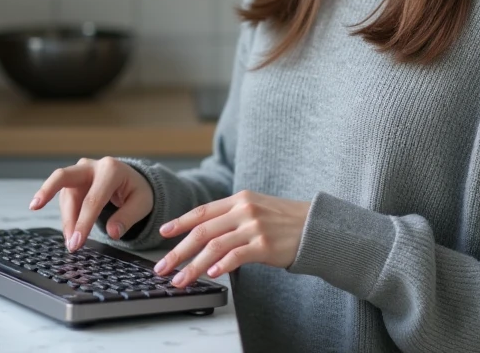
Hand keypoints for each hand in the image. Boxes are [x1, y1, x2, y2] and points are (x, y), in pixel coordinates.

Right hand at [28, 157, 152, 250]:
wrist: (132, 179)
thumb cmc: (136, 190)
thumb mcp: (142, 203)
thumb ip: (127, 217)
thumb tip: (113, 232)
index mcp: (111, 170)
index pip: (93, 199)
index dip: (83, 222)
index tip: (76, 243)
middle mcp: (92, 166)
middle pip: (63, 176)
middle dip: (47, 191)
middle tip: (35, 208)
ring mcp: (80, 172)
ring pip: (64, 194)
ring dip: (64, 219)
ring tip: (70, 242)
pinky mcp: (73, 182)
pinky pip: (64, 199)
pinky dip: (66, 217)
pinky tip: (69, 232)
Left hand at [152, 190, 311, 287]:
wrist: (316, 226)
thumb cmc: (284, 220)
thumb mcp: (256, 208)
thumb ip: (232, 216)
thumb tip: (204, 232)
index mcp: (239, 199)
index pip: (203, 211)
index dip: (180, 222)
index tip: (163, 233)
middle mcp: (244, 210)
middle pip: (203, 231)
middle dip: (179, 251)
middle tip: (163, 266)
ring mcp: (254, 227)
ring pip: (215, 247)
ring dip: (194, 266)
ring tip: (181, 280)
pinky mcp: (265, 245)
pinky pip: (236, 256)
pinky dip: (221, 266)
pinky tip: (212, 275)